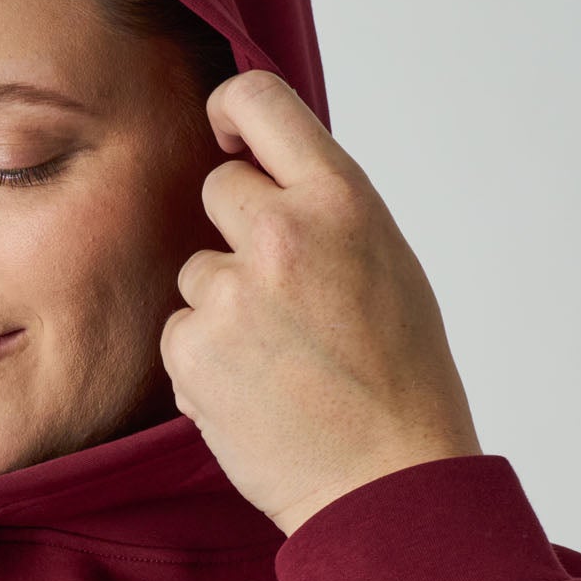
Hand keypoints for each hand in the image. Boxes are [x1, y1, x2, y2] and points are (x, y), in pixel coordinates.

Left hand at [159, 70, 481, 537]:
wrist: (386, 481)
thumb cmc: (399, 377)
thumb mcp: (385, 261)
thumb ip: (324, 210)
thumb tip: (265, 171)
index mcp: (342, 199)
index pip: (259, 100)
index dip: (232, 111)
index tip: (225, 131)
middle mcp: (282, 234)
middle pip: (218, 188)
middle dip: (240, 233)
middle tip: (288, 296)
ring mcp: (232, 293)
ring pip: (197, 270)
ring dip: (224, 307)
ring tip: (282, 359)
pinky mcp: (193, 350)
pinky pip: (180, 331)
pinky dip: (206, 360)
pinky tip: (257, 391)